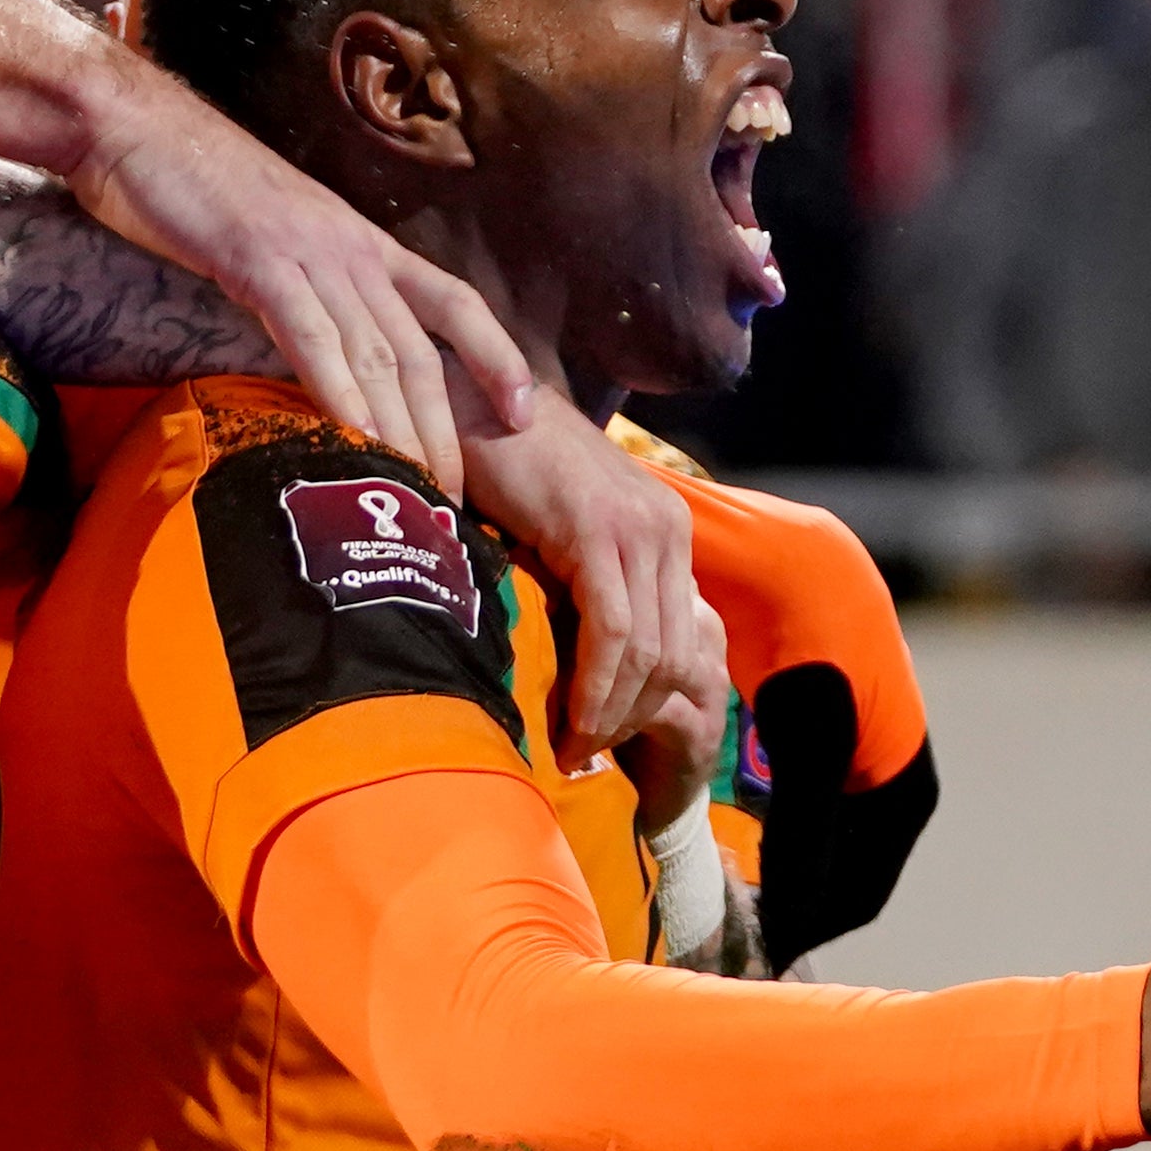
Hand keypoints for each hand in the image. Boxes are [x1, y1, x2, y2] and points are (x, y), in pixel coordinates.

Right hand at [65, 90, 531, 494]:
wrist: (134, 127)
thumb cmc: (195, 188)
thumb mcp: (273, 240)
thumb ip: (309, 289)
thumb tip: (324, 348)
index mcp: (361, 242)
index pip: (455, 303)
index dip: (498, 358)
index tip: (527, 415)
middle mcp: (352, 248)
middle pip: (421, 349)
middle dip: (444, 430)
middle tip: (454, 500)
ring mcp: (309, 251)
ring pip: (376, 351)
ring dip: (400, 430)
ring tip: (417, 491)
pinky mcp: (258, 258)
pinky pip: (311, 336)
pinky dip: (338, 391)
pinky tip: (353, 439)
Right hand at [468, 393, 711, 760]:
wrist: (469, 397)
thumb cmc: (499, 466)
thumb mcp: (559, 532)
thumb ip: (582, 583)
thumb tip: (577, 662)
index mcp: (664, 530)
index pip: (680, 638)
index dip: (647, 700)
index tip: (603, 736)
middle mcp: (666, 528)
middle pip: (673, 654)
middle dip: (631, 717)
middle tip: (585, 752)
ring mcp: (639, 527)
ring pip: (647, 651)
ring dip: (612, 712)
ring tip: (572, 746)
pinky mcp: (601, 530)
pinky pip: (614, 630)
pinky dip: (596, 686)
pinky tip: (570, 718)